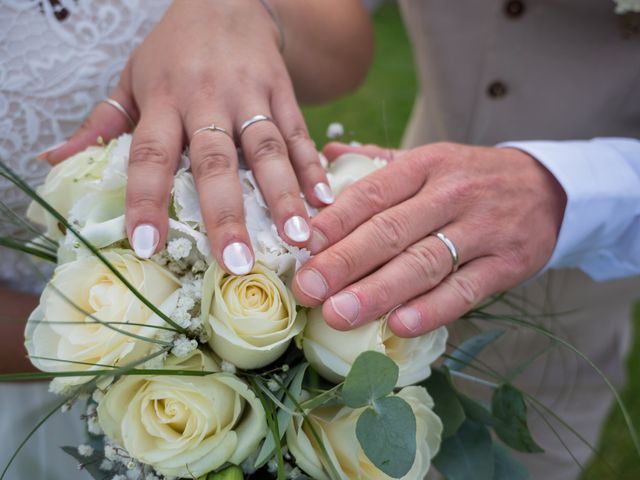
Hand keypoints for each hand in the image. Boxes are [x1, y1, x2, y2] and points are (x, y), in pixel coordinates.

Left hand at [41, 0, 332, 273]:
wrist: (225, 1)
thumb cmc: (173, 51)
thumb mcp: (131, 78)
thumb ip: (101, 123)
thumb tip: (52, 160)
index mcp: (164, 100)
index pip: (150, 155)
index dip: (146, 199)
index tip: (146, 244)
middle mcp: (208, 99)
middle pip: (216, 162)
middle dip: (225, 213)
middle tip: (235, 261)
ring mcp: (251, 96)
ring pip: (267, 150)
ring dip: (283, 196)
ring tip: (298, 237)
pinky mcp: (283, 93)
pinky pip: (299, 134)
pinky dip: (313, 168)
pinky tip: (324, 201)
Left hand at [292, 142, 566, 336]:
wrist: (546, 188)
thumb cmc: (471, 177)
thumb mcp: (429, 159)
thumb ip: (378, 161)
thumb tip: (325, 154)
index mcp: (427, 165)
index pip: (373, 191)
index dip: (336, 219)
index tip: (303, 244)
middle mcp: (452, 195)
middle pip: (392, 230)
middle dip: (344, 262)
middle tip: (307, 289)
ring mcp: (483, 230)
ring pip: (424, 263)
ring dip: (378, 291)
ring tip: (339, 314)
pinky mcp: (508, 263)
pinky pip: (466, 289)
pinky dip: (432, 309)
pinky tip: (398, 324)